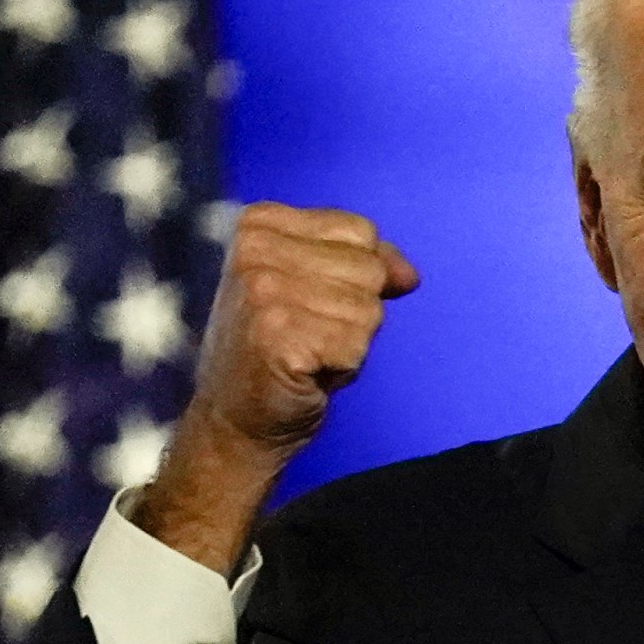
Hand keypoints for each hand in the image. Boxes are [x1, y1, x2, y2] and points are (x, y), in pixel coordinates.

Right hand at [135, 203, 418, 571]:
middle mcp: (254, 250)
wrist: (233, 420)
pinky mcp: (277, 335)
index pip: (360, 231)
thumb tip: (409, 275)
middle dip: (354, 312)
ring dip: (349, 343)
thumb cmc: (279, 351)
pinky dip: (344, 368)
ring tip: (307, 354)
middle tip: (308, 335)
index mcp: (259, 224)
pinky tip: (306, 374)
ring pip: (369, 309)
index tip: (312, 303)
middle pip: (369, 269)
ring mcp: (262, 292)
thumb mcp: (315, 290)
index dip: (357, 277)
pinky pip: (357, 345)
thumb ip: (364, 265)